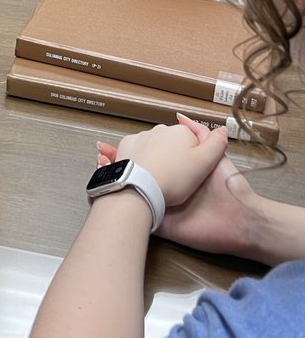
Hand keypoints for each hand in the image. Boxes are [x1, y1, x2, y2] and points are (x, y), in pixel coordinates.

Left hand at [96, 116, 227, 206]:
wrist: (139, 188)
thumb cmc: (174, 179)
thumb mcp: (205, 163)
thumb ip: (217, 144)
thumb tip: (222, 129)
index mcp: (181, 132)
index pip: (194, 142)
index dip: (195, 158)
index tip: (191, 173)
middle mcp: (160, 129)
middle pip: (174, 143)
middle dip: (176, 157)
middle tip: (176, 178)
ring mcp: (141, 136)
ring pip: (155, 147)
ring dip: (158, 158)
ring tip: (159, 178)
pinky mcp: (126, 145)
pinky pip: (138, 151)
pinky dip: (141, 159)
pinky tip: (144, 173)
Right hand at [98, 123, 260, 257]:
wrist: (237, 220)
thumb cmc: (227, 186)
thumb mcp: (214, 154)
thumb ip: (200, 135)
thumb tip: (180, 117)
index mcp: (178, 170)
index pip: (152, 156)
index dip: (135, 148)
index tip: (117, 141)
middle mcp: (167, 185)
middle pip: (138, 171)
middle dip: (118, 160)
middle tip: (101, 151)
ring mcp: (162, 202)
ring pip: (132, 188)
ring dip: (116, 174)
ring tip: (100, 161)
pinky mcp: (160, 221)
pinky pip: (137, 210)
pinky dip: (119, 199)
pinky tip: (107, 186)